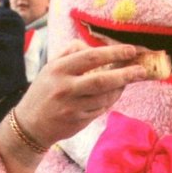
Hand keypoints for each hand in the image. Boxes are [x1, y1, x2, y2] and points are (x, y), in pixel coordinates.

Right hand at [15, 41, 147, 148]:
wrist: (30, 125)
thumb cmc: (44, 92)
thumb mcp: (51, 67)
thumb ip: (71, 53)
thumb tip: (96, 47)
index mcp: (59, 69)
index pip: (91, 57)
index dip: (114, 53)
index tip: (131, 51)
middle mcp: (66, 88)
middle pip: (103, 80)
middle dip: (125, 74)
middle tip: (141, 70)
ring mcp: (73, 107)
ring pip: (105, 97)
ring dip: (120, 88)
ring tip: (129, 79)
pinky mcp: (78, 121)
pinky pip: (101, 109)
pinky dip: (110, 100)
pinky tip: (114, 93)